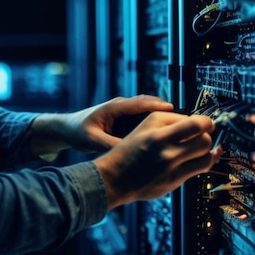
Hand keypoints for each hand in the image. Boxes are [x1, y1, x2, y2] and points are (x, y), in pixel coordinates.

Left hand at [58, 94, 175, 152]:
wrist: (68, 128)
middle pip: (149, 105)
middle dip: (166, 111)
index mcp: (114, 108)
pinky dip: (156, 122)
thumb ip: (109, 144)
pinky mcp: (125, 119)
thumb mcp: (92, 140)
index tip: (174, 112)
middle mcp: (121, 106)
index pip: (140, 103)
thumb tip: (127, 150)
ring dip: (163, 117)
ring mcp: (124, 112)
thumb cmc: (78, 131)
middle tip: (185, 119)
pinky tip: (166, 134)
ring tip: (181, 126)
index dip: (158, 106)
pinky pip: (144, 118)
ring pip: (149, 111)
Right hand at [93, 110, 221, 208]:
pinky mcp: (173, 181)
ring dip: (207, 150)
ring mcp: (170, 166)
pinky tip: (201, 159)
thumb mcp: (144, 126)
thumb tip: (196, 122)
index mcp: (157, 131)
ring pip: (205, 155)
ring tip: (199, 148)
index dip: (206, 122)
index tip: (206, 123)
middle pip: (204, 139)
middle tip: (201, 135)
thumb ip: (170, 120)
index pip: (195, 123)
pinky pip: (199, 170)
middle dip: (206, 136)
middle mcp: (165, 148)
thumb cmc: (128, 151)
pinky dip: (203, 162)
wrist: (114, 178)